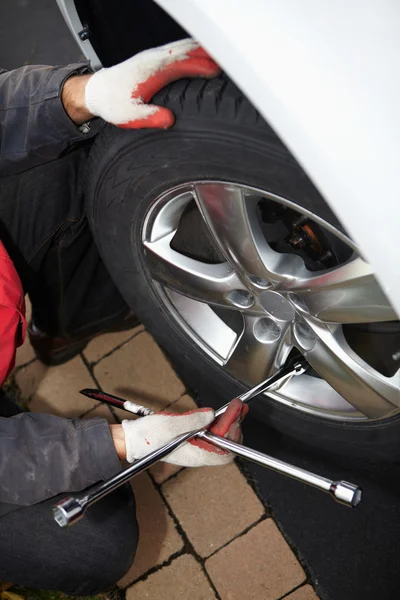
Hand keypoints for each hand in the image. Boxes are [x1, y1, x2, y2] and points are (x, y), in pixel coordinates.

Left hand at [82, 38, 219, 128]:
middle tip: (230, 59)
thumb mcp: (129, 116)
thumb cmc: (114, 104)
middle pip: (187, 50)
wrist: (98, 91)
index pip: (182, 64)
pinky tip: (202, 52)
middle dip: (208, 53)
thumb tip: (170, 120)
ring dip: (203, 48)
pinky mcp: (155, 58)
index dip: (200, 66)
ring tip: (223, 54)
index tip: (217, 72)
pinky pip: (179, 49)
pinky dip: (193, 48)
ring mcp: (155, 56)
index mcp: (152, 71)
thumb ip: (150, 117)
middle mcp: (155, 59)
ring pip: (184, 46)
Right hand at [120, 399, 247, 466]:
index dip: (234, 434)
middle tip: (238, 408)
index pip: (226, 452)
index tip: (234, 415)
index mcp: (195, 455)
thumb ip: (193, 420)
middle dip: (234, 426)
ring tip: (234, 409)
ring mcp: (194, 448)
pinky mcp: (189, 441)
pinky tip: (219, 414)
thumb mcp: (170, 425)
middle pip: (226, 445)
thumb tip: (212, 415)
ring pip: (219, 439)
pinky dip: (217, 424)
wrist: (129, 441)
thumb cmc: (146, 437)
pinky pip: (210, 435)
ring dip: (228, 423)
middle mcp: (197, 454)